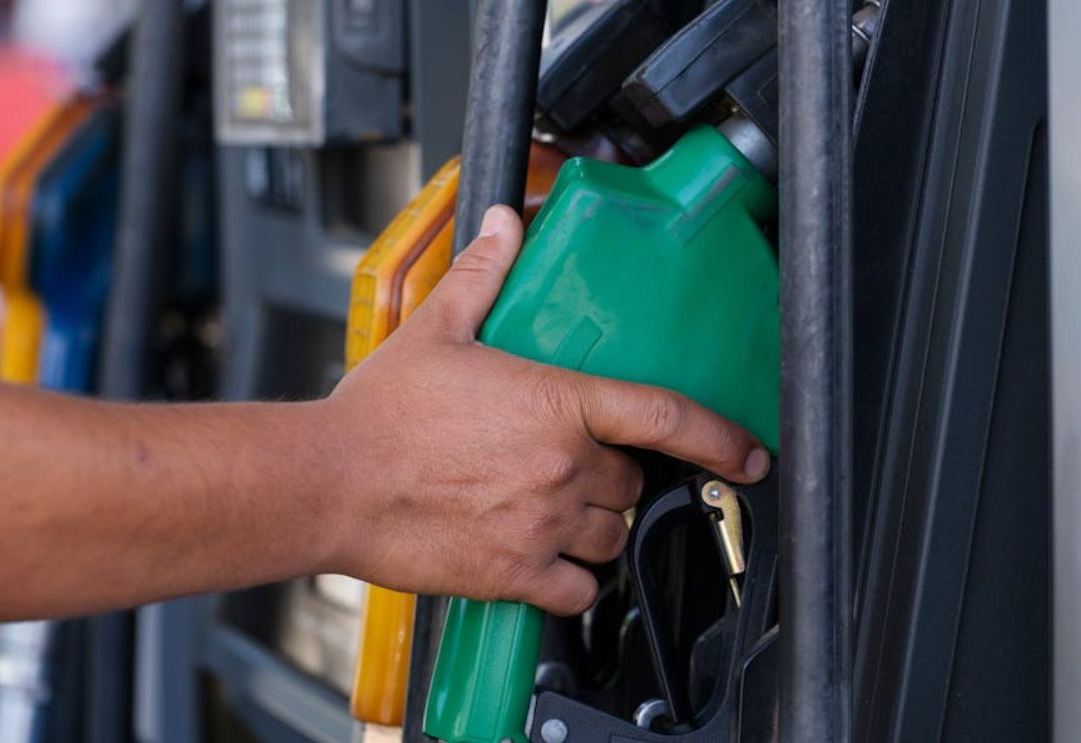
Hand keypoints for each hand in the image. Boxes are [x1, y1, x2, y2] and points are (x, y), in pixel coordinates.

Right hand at [324, 205, 769, 615]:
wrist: (330, 484)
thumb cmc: (380, 414)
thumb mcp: (436, 329)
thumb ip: (483, 275)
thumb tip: (505, 224)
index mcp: (556, 404)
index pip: (664, 416)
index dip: (721, 437)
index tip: (749, 453)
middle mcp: (562, 469)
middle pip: (633, 480)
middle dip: (616, 473)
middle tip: (573, 464)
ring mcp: (543, 525)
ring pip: (613, 534)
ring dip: (599, 523)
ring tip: (559, 508)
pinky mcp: (515, 573)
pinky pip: (577, 589)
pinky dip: (573, 579)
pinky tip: (546, 559)